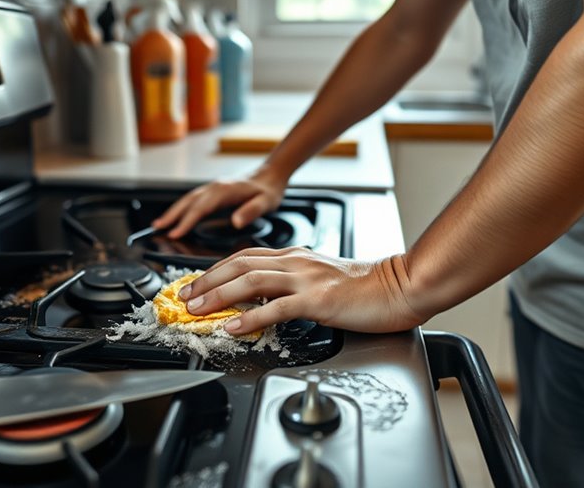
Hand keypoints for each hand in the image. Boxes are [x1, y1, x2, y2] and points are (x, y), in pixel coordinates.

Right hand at [152, 166, 288, 238]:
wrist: (270, 176)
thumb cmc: (268, 191)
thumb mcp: (266, 203)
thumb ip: (251, 211)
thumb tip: (236, 222)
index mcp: (225, 190)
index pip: (201, 208)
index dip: (186, 221)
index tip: (175, 232)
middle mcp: (215, 187)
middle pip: (188, 202)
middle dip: (172, 215)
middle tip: (157, 227)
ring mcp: (212, 188)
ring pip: (188, 200)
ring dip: (173, 211)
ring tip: (159, 223)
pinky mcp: (213, 192)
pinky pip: (193, 200)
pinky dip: (181, 208)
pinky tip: (176, 216)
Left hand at [177, 247, 421, 334]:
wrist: (399, 288)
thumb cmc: (364, 288)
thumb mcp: (320, 279)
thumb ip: (291, 285)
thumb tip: (261, 301)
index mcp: (295, 257)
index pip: (244, 257)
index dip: (214, 270)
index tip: (195, 285)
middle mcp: (296, 262)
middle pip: (239, 265)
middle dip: (206, 281)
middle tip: (185, 298)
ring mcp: (306, 279)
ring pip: (251, 281)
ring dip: (219, 295)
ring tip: (198, 310)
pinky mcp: (318, 300)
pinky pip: (276, 308)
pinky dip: (250, 318)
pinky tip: (234, 326)